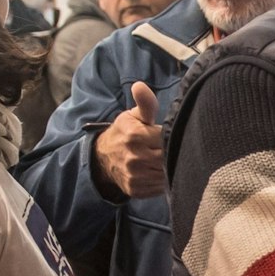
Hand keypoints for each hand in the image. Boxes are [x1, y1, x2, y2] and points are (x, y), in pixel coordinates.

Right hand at [92, 81, 164, 198]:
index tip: (167, 135)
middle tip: (169, 148)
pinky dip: (163, 181)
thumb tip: (140, 85)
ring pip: (166, 174)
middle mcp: (134, 158)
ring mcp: (135, 176)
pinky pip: (159, 187)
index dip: (169, 137)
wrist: (104, 157)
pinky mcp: (136, 190)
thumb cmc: (125, 132)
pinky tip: (158, 172)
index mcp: (135, 136)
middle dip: (171, 152)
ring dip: (169, 167)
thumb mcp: (134, 115)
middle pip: (168, 157)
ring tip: (165, 160)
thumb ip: (145, 102)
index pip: (167, 138)